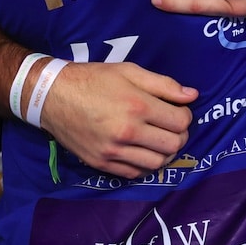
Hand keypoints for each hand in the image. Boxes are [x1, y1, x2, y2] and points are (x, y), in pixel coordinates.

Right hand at [39, 61, 197, 178]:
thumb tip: (193, 95)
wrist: (53, 96)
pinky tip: (142, 150)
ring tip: (159, 139)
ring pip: (157, 163)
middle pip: (173, 145)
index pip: (180, 122)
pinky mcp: (101, 163)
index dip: (185, 115)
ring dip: (164, 152)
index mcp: (137, 106)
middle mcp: (127, 132)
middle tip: (171, 126)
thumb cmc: (94, 79)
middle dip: (179, 135)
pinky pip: (135, 173)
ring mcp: (113, 151)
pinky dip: (145, 164)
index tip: (177, 110)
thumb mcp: (129, 71)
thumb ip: (164, 84)